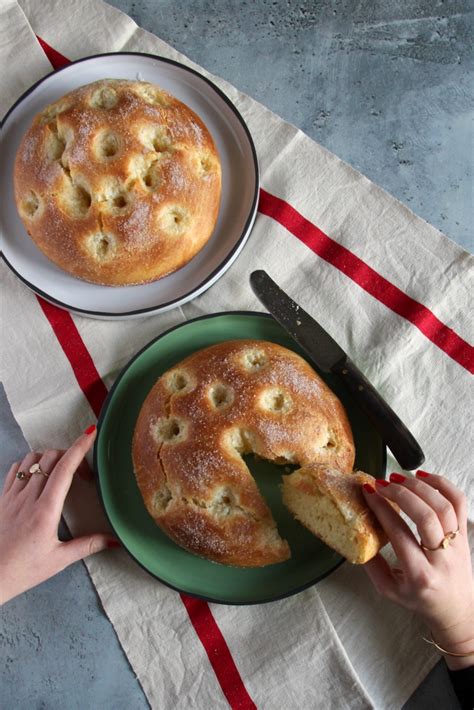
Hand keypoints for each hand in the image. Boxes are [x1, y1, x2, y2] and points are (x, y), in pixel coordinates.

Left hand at [0, 426, 118, 604]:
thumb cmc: (22, 571)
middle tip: (83, 473)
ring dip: (49, 458)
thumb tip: (113, 540)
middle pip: (49, 457)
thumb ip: (87, 545)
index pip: (64, 469)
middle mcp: (27, 498)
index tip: (91, 433)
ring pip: (31, 459)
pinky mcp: (2, 500)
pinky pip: (16, 470)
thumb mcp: (59, 560)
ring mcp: (12, 497)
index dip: (79, 448)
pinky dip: (29, 465)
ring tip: (61, 473)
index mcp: (45, 511)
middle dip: (69, 455)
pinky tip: (37, 477)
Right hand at [362, 471, 472, 669]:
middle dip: (401, 494)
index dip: (382, 509)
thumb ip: (371, 565)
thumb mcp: (389, 590)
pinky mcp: (465, 534)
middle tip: (382, 483)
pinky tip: (424, 476)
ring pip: (444, 507)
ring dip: (420, 486)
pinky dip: (443, 484)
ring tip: (400, 478)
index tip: (368, 492)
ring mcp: (457, 545)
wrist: (456, 610)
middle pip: (426, 516)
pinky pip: (459, 503)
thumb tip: (357, 533)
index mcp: (420, 575)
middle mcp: (442, 559)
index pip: (399, 533)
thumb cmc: (421, 600)